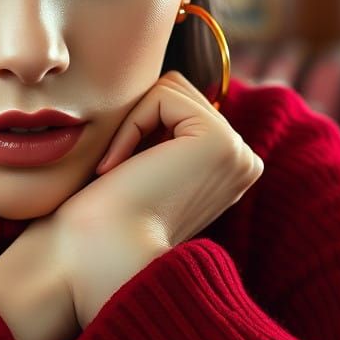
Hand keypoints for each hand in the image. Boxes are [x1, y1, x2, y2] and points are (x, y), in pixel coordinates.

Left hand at [48, 70, 263, 328]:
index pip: (178, 105)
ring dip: (131, 123)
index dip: (138, 127)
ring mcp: (237, 152)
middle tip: (119, 172)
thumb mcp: (145, 162)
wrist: (96, 251)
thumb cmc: (103, 214)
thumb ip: (164, 129)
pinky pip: (162, 95)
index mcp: (229, 168)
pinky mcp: (218, 142)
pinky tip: (121, 167)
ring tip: (122, 170)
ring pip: (169, 88)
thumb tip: (162, 87)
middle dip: (136, 121)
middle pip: (176, 91)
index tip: (123, 175)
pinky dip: (130, 125)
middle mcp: (243, 161)